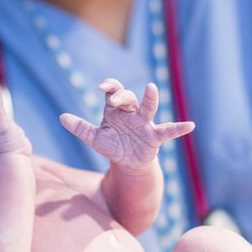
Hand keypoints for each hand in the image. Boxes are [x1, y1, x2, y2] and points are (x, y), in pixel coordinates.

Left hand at [59, 79, 193, 174]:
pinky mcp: (155, 137)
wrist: (127, 165)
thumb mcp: (94, 138)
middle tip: (114, 100)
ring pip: (148, 107)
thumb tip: (61, 117)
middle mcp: (131, 113)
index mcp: (116, 110)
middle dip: (122, 96)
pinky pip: (168, 131)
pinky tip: (190, 125)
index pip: (113, 92)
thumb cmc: (113, 146)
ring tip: (151, 88)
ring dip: (149, 98)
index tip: (101, 87)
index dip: (109, 86)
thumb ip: (80, 128)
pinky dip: (179, 128)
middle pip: (128, 97)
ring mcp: (144, 124)